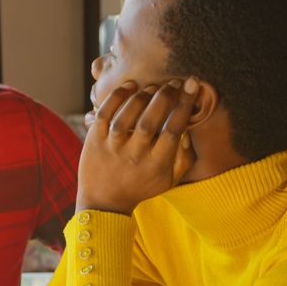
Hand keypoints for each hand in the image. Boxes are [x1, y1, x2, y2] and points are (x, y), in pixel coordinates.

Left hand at [77, 78, 198, 213]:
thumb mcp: (169, 180)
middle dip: (165, 97)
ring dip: (141, 97)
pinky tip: (130, 86)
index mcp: (156, 164)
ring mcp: (112, 147)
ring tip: (152, 88)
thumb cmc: (141, 187)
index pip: (173, 130)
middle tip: (173, 83)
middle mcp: (134, 155)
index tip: (192, 85)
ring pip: (126, 116)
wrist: (104, 203)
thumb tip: (188, 132)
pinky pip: (104, 114)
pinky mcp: (94, 140)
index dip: (184, 105)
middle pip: (150, 121)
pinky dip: (116, 97)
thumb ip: (185, 158)